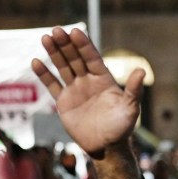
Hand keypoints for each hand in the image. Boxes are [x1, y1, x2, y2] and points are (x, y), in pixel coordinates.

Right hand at [31, 27, 143, 156]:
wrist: (106, 148)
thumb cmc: (121, 129)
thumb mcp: (130, 108)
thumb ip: (133, 90)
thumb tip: (141, 71)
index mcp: (104, 80)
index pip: (92, 58)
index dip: (84, 45)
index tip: (75, 32)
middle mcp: (88, 82)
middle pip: (75, 58)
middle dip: (66, 45)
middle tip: (57, 30)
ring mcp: (75, 90)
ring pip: (63, 67)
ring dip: (54, 53)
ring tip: (45, 38)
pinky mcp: (64, 102)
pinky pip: (52, 85)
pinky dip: (44, 74)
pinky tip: (36, 61)